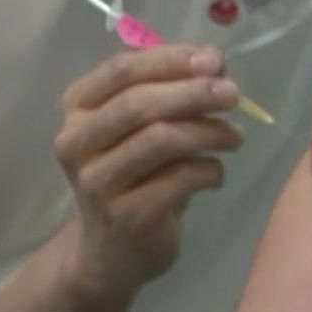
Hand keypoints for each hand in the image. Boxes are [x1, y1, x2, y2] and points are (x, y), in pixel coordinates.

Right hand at [52, 44, 245, 301]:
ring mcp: (97, 182)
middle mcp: (76, 142)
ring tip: (235, 136)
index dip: (171, 59)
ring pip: (161, 139)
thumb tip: (214, 60)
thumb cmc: (132, 174)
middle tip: (234, 94)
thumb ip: (170, 88)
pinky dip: (210, 169)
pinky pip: (180, 178)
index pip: (122, 69)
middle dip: (194, 92)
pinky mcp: (126, 216)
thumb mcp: (142, 127)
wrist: (110, 252)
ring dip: (209, 131)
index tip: (213, 59)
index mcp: (77, 108)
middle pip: (140, 103)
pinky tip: (216, 172)